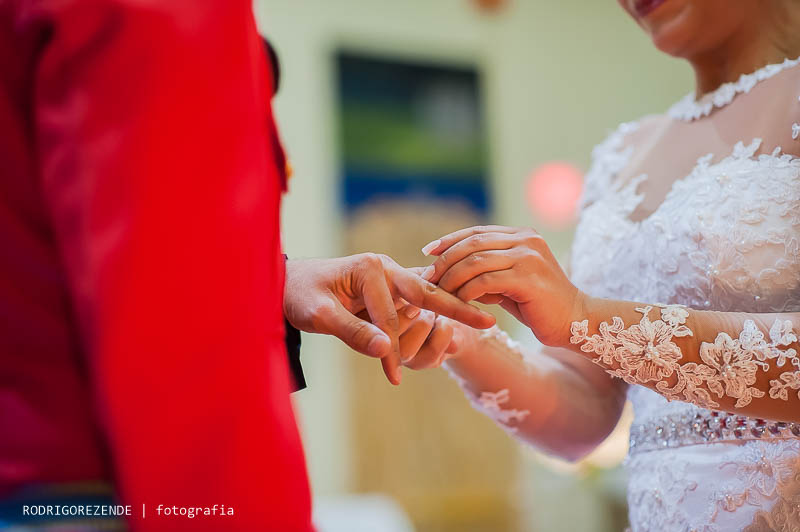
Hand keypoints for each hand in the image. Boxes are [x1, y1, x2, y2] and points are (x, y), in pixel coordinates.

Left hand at [283, 254, 494, 383]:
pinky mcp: (391, 288)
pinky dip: (437, 312)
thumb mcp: (318, 316)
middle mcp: (385, 267)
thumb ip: (352, 332)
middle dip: (457, 309)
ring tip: (482, 322)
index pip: (390, 316)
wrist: (287, 283)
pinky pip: (418, 301)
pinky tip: (460, 318)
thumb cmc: (299, 295)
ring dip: (446, 313)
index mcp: (370, 268)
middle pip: (427, 292)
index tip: (394, 377)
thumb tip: (387, 350)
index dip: (392, 349)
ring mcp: (391, 276)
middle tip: (490, 322)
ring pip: (425, 299)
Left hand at [420, 226, 584, 346]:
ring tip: (438, 292)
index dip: (450, 240)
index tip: (428, 252)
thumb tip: (449, 269)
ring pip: (476, 261)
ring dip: (452, 277)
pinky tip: (457, 302)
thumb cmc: (538, 305)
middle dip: (446, 260)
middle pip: (473, 243)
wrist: (574, 321)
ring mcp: (529, 257)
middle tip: (428, 276)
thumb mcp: (509, 281)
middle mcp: (527, 240)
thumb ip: (486, 271)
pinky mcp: (528, 278)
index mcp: (523, 235)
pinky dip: (467, 291)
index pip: (478, 232)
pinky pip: (486, 281)